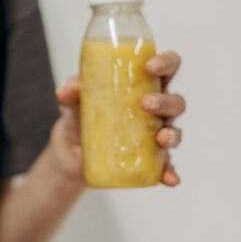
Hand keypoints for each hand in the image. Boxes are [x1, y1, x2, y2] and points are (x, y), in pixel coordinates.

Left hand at [50, 50, 186, 185]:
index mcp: (144, 85)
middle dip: (165, 101)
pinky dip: (170, 172)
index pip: (167, 68)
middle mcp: (156, 109)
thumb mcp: (74, 101)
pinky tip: (170, 179)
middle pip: (175, 101)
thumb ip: (70, 93)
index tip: (150, 66)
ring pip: (174, 131)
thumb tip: (64, 92)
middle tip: (145, 104)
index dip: (166, 62)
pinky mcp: (150, 159)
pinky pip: (165, 166)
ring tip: (161, 138)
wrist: (73, 147)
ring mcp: (155, 134)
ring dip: (173, 134)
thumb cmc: (82, 112)